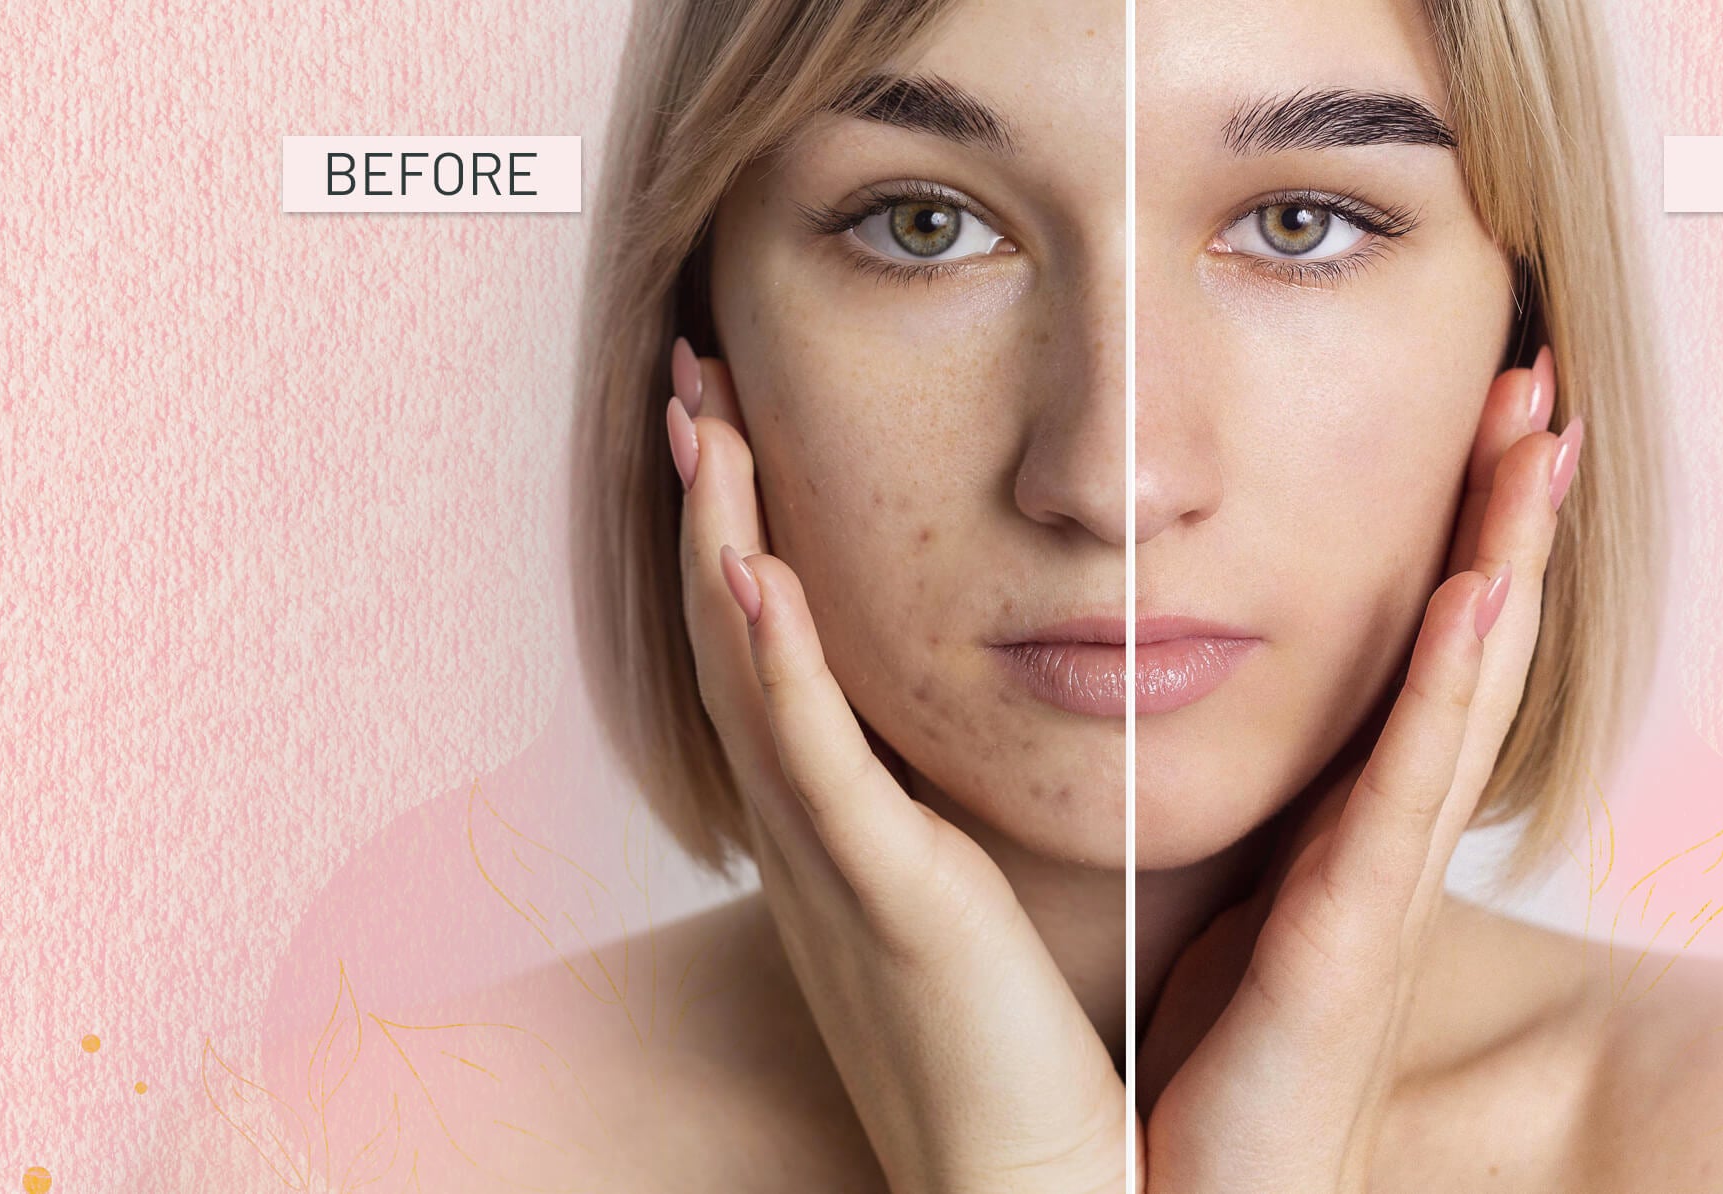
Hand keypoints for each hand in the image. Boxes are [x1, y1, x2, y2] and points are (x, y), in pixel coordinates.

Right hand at [665, 339, 1129, 1193]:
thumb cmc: (1031, 1070)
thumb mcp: (979, 913)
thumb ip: (964, 823)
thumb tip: (988, 740)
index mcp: (844, 836)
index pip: (773, 655)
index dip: (740, 535)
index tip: (736, 422)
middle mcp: (816, 843)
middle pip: (735, 640)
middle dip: (709, 504)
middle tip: (690, 378)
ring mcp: (838, 872)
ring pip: (753, 677)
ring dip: (720, 541)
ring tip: (700, 421)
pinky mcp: (887, 907)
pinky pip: (817, 769)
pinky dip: (775, 666)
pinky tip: (754, 571)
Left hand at [1136, 350, 1581, 1192]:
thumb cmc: (1195, 1088)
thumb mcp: (1219, 916)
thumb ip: (1237, 821)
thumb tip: (1179, 704)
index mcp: (1343, 835)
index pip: (1417, 650)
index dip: (1462, 531)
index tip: (1481, 411)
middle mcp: (1381, 853)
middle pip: (1466, 648)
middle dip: (1506, 511)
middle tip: (1537, 378)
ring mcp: (1379, 901)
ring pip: (1459, 697)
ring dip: (1506, 560)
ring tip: (1534, 439)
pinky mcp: (1345, 956)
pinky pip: (1402, 804)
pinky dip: (1451, 695)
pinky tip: (1480, 600)